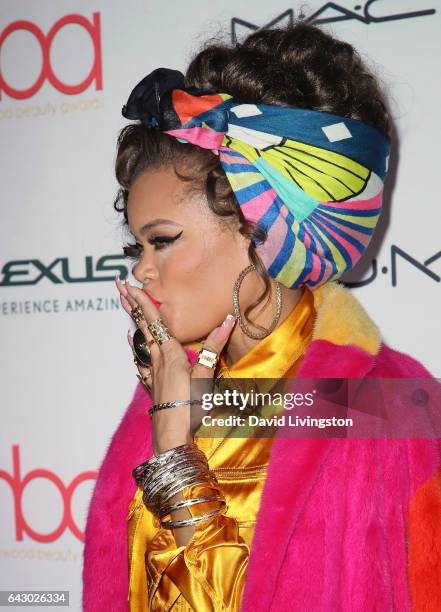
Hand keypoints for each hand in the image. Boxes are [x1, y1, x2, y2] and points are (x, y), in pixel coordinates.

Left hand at [115, 274, 235, 453]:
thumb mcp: (206, 374)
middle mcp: (157, 359)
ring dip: (133, 321)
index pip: (154, 321)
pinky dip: (135, 347)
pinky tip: (130, 342)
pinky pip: (140, 360)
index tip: (129, 285)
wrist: (173, 435)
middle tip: (118, 286)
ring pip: (140, 340)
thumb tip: (228, 319)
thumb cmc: (190, 405)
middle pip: (142, 326)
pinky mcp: (153, 384)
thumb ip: (215, 346)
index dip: (142, 301)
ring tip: (123, 305)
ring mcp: (152, 372)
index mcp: (170, 353)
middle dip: (131, 305)